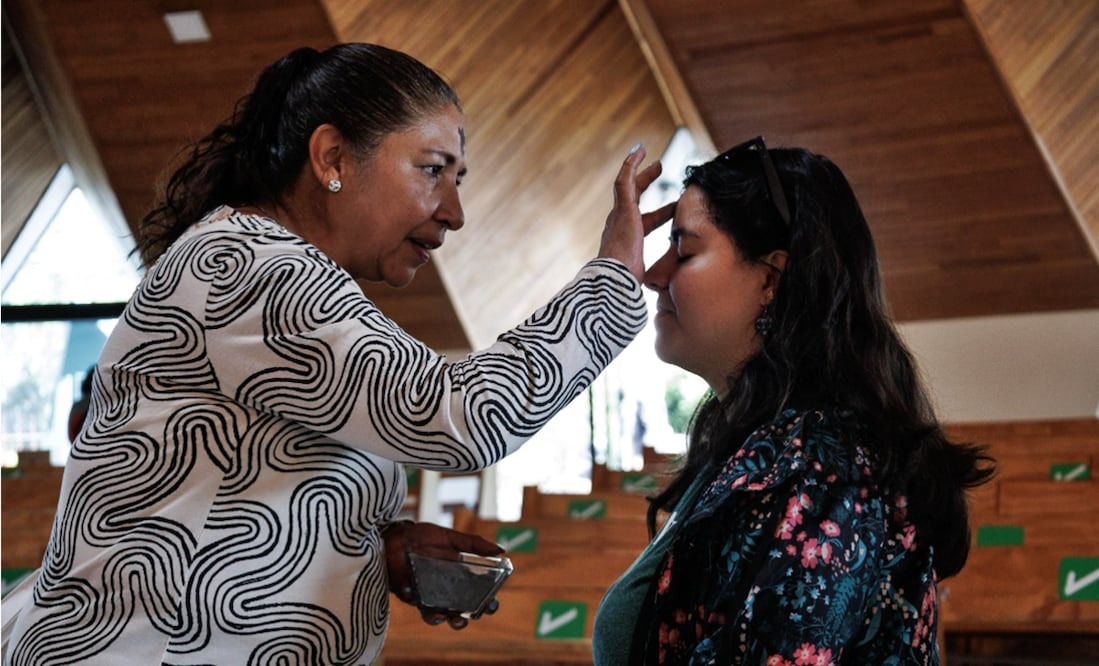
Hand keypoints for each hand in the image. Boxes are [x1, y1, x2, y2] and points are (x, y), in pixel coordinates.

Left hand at [382, 520, 503, 629]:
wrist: (392, 540)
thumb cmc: (421, 537)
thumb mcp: (449, 537)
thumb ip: (473, 544)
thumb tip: (501, 550)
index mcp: (460, 574)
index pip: (480, 592)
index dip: (488, 600)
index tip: (492, 603)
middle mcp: (448, 588)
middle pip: (464, 609)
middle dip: (469, 616)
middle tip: (469, 616)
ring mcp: (432, 596)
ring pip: (445, 616)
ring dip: (449, 620)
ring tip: (448, 616)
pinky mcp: (415, 600)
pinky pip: (425, 612)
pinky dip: (430, 613)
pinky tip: (429, 606)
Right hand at [598, 144, 677, 281]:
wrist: (613, 280)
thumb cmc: (628, 283)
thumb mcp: (650, 276)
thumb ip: (660, 276)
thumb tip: (672, 287)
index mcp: (627, 240)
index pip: (646, 221)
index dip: (661, 214)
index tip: (673, 208)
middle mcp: (619, 224)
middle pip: (633, 197)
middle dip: (645, 182)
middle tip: (658, 168)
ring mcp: (619, 215)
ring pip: (627, 185)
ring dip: (639, 169)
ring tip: (648, 153)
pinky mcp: (622, 208)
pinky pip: (624, 180)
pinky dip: (631, 164)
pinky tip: (639, 151)